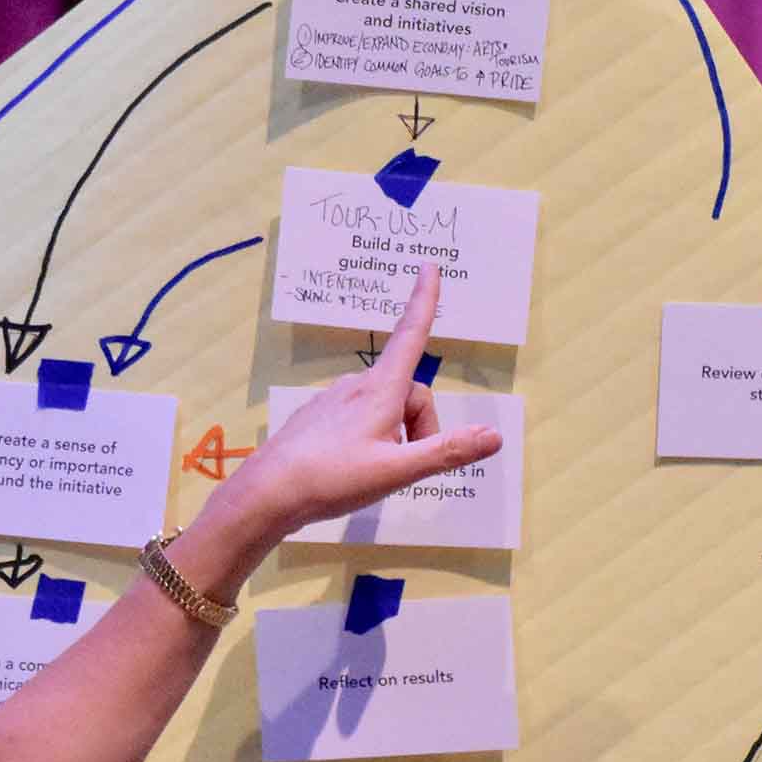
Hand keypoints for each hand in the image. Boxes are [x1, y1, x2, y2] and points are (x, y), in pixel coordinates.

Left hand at [202, 264, 502, 555]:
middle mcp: (357, 385)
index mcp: (380, 390)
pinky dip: (371, 438)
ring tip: (375, 472)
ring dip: (395, 434)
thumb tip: (494, 435)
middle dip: (420, 426)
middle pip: (409, 392)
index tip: (430, 268)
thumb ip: (446, 452)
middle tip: (404, 467)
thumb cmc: (333, 479)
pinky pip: (359, 417)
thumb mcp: (397, 471)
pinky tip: (350, 468)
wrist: (267, 493)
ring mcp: (334, 399)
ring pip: (384, 406)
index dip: (424, 301)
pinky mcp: (317, 416)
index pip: (411, 335)